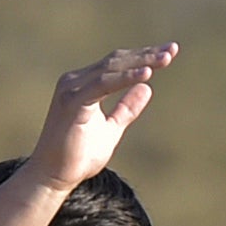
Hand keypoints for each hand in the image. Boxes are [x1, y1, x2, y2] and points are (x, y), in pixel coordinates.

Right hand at [26, 45, 178, 189]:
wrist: (52, 177)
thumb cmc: (77, 156)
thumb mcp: (110, 129)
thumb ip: (126, 109)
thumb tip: (147, 88)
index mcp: (84, 85)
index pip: (117, 64)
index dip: (144, 57)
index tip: (170, 52)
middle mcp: (76, 81)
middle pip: (116, 61)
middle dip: (146, 54)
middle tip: (173, 49)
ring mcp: (72, 89)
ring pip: (111, 68)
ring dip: (140, 62)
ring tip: (166, 59)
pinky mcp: (72, 102)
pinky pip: (103, 84)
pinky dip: (125, 78)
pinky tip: (146, 75)